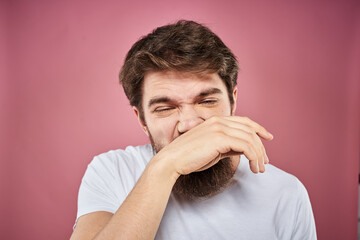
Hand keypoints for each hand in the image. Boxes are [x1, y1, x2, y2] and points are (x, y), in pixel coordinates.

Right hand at [156, 116, 273, 175]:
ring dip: (259, 155)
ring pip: (250, 139)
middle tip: (265, 162)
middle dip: (261, 147)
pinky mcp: (220, 138)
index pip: (244, 121)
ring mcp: (219, 128)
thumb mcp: (213, 149)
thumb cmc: (189, 157)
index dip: (258, 128)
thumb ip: (228, 146)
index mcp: (216, 121)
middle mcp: (219, 121)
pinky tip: (253, 167)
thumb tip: (244, 150)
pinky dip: (254, 157)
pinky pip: (246, 146)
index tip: (268, 137)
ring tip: (260, 169)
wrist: (172, 160)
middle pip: (250, 130)